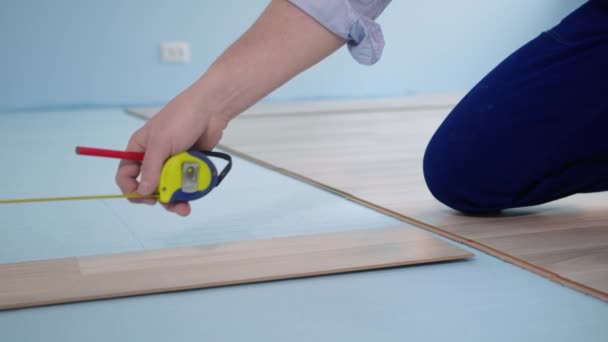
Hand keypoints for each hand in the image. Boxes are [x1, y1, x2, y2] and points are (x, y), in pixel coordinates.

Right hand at [116, 89, 228, 215]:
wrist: (211, 110)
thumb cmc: (181, 119)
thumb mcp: (161, 143)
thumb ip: (151, 168)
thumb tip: (143, 191)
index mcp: (139, 149)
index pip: (126, 174)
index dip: (130, 188)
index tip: (142, 196)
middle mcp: (154, 158)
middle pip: (148, 186)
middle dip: (156, 197)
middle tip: (165, 202)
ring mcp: (171, 163)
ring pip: (168, 188)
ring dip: (174, 200)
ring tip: (184, 209)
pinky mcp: (188, 166)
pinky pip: (184, 185)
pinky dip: (187, 192)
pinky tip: (193, 197)